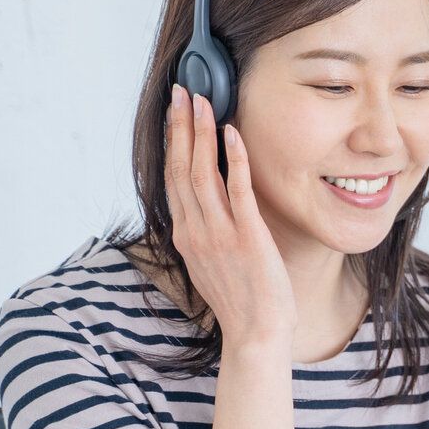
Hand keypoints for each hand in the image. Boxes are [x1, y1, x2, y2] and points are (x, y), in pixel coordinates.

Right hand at [163, 84, 294, 346]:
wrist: (256, 336)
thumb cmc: (242, 300)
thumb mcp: (213, 261)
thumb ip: (208, 230)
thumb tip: (211, 204)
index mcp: (186, 236)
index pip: (173, 179)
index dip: (173, 142)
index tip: (175, 112)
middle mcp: (196, 232)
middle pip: (182, 169)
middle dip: (181, 127)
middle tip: (183, 92)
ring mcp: (220, 235)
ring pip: (203, 174)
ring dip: (201, 135)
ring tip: (203, 102)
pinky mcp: (248, 239)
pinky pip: (238, 192)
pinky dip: (234, 160)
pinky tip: (233, 134)